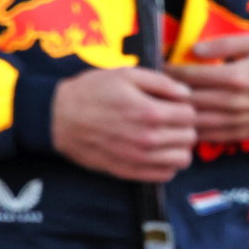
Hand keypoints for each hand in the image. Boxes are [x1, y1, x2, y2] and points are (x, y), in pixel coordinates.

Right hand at [52, 67, 196, 181]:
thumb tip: (186, 93)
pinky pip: (165, 174)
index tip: (171, 102)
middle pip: (189, 137)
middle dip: (182, 125)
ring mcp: (140, 159)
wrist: (59, 117)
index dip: (183, 105)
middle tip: (166, 118)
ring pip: (182, 159)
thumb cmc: (90, 92)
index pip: (190, 114)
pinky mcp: (131, 172)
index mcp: (150, 112)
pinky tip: (154, 150)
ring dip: (178, 146)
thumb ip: (160, 82)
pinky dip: (166, 163)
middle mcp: (149, 139)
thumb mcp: (124, 74)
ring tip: (163, 135)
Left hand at [164, 31, 248, 142]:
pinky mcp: (245, 132)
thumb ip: (225, 42)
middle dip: (166, 96)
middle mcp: (236, 102)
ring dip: (177, 117)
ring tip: (158, 109)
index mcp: (237, 76)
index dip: (168, 71)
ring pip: (198, 123)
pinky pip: (213, 136)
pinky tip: (180, 127)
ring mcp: (240, 120)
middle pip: (190, 101)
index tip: (155, 66)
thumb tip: (194, 49)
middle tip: (149, 90)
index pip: (191, 75)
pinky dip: (194, 133)